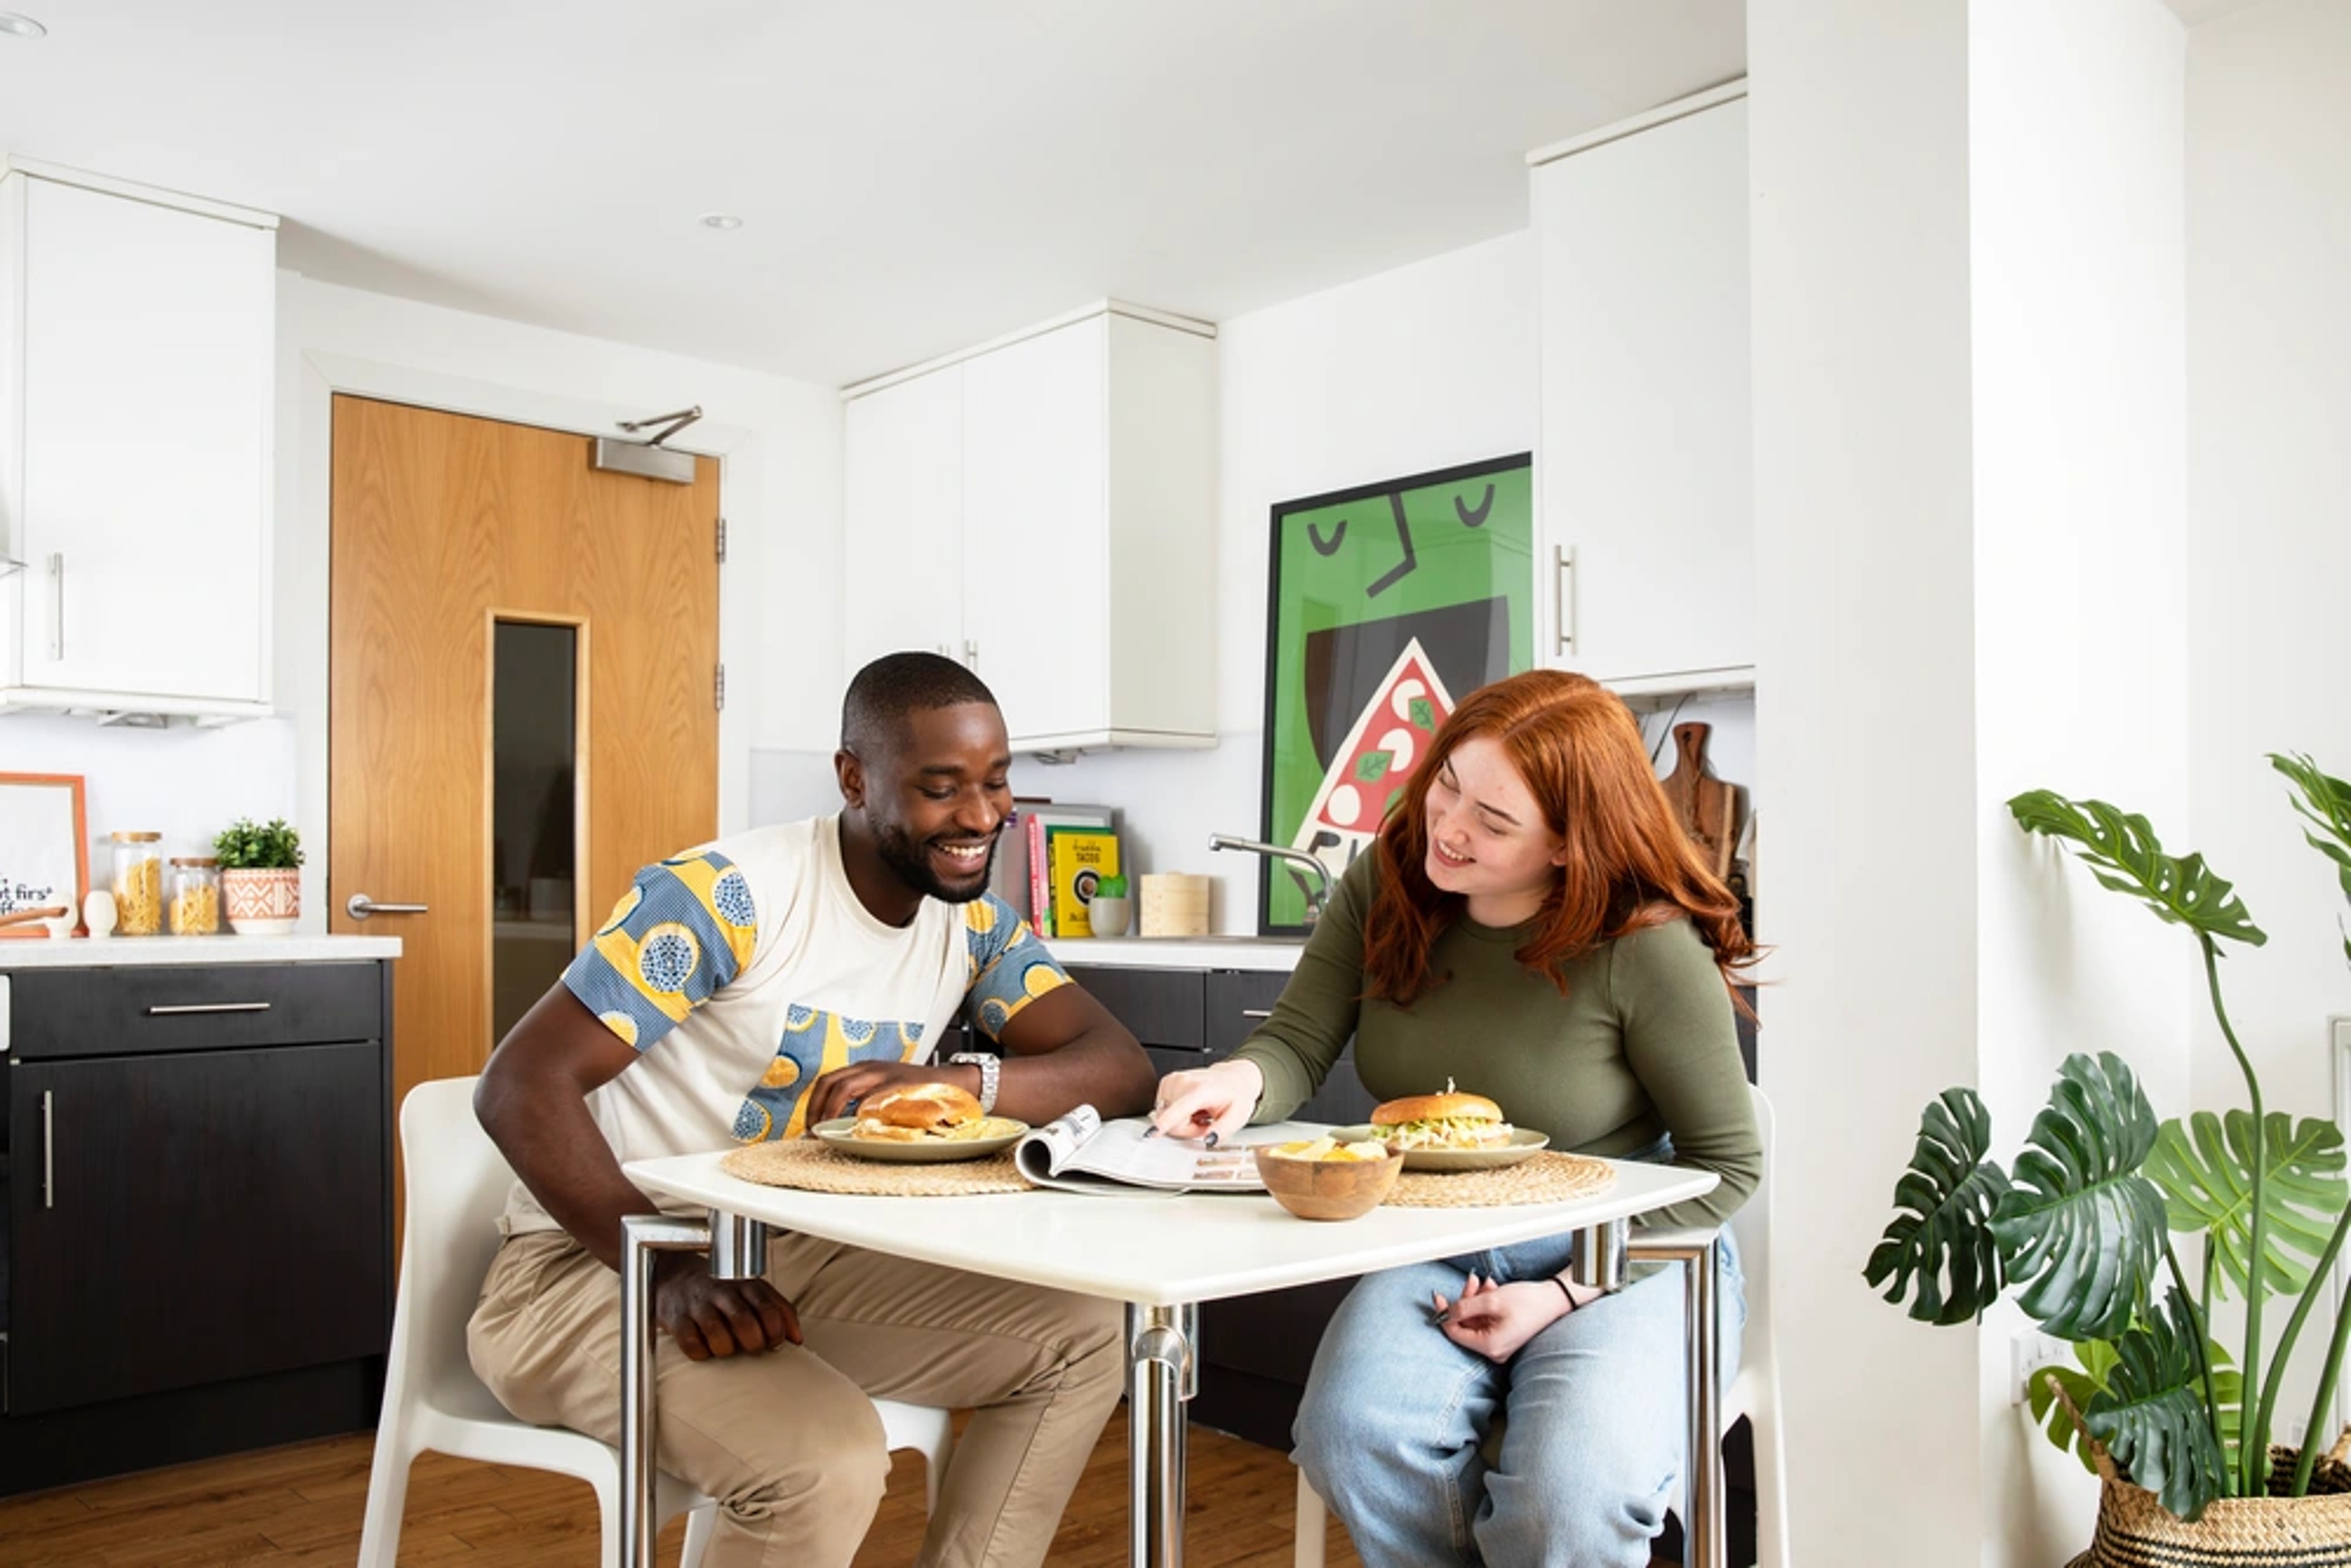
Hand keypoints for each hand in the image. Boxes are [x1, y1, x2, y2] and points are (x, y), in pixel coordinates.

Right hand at [653, 1253, 801, 1359]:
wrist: (676, 1278)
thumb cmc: (723, 1291)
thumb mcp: (753, 1291)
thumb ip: (779, 1310)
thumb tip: (798, 1339)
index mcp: (746, 1284)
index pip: (769, 1308)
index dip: (776, 1331)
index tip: (775, 1343)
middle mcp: (722, 1292)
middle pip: (744, 1322)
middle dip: (753, 1343)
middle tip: (753, 1349)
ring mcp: (698, 1305)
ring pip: (718, 1335)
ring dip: (726, 1349)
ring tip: (726, 1348)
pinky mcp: (677, 1319)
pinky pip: (692, 1344)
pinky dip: (701, 1353)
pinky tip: (704, 1347)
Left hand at [804, 1059, 977, 1128]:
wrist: (955, 1083)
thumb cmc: (919, 1091)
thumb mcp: (887, 1088)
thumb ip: (865, 1099)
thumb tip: (837, 1125)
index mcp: (866, 1069)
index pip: (829, 1082)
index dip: (814, 1105)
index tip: (810, 1127)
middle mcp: (872, 1069)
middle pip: (831, 1082)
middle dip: (816, 1108)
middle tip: (813, 1132)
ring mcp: (885, 1076)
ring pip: (844, 1087)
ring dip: (830, 1111)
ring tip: (826, 1133)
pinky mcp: (899, 1087)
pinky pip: (872, 1099)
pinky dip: (857, 1114)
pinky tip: (855, 1129)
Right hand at [1149, 1059, 1263, 1142]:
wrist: (1234, 1078)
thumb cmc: (1235, 1096)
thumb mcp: (1237, 1117)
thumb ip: (1222, 1130)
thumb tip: (1208, 1140)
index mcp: (1202, 1090)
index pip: (1179, 1109)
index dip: (1165, 1123)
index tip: (1152, 1132)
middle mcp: (1184, 1082)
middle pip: (1172, 1122)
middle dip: (1187, 1129)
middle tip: (1204, 1121)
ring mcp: (1173, 1080)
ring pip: (1165, 1116)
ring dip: (1182, 1121)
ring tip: (1199, 1112)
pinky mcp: (1166, 1082)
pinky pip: (1164, 1109)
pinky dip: (1176, 1112)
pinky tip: (1190, 1106)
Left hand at [1431, 1274, 1572, 1363]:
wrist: (1554, 1300)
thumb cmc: (1528, 1302)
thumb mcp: (1491, 1300)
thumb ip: (1464, 1308)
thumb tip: (1445, 1313)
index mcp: (1489, 1346)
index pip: (1455, 1333)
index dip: (1444, 1314)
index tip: (1438, 1297)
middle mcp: (1494, 1350)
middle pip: (1466, 1325)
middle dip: (1465, 1300)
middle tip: (1471, 1281)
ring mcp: (1499, 1344)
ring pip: (1476, 1319)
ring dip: (1476, 1298)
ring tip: (1485, 1282)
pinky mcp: (1504, 1335)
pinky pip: (1486, 1319)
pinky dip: (1485, 1303)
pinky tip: (1492, 1288)